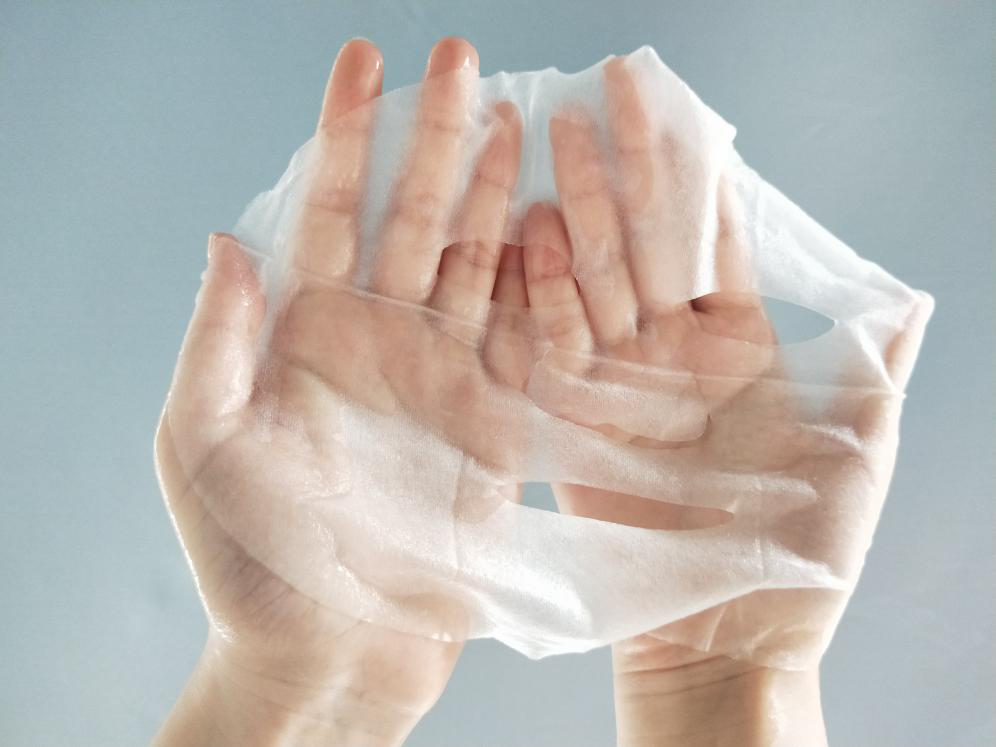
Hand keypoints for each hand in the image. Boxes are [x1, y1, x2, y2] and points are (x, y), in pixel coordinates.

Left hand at [154, 36, 522, 745]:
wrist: (332, 650)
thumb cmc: (252, 559)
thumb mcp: (206, 445)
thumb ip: (219, 343)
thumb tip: (225, 241)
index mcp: (307, 338)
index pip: (329, 213)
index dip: (346, 137)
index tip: (363, 62)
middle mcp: (379, 344)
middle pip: (414, 219)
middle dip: (436, 138)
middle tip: (462, 60)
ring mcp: (441, 377)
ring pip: (476, 263)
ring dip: (495, 192)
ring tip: (517, 119)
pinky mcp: (493, 420)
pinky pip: (524, 336)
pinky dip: (541, 280)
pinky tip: (555, 221)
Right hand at [487, 56, 924, 744]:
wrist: (731, 633)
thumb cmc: (806, 545)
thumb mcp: (859, 442)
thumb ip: (873, 362)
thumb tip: (908, 294)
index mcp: (738, 346)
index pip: (709, 240)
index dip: (689, 174)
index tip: (664, 107)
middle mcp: (673, 356)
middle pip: (640, 249)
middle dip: (617, 178)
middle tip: (593, 106)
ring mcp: (620, 387)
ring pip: (590, 288)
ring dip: (571, 222)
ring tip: (549, 153)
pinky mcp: (573, 425)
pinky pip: (549, 353)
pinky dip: (534, 300)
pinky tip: (517, 242)